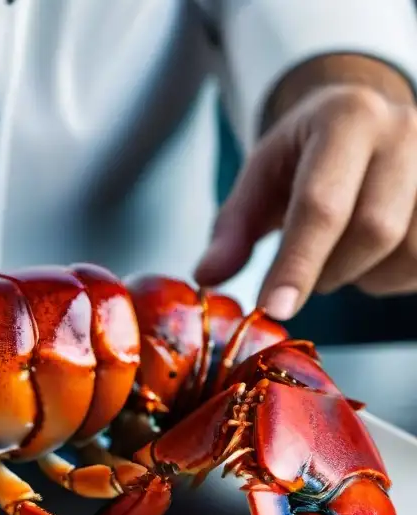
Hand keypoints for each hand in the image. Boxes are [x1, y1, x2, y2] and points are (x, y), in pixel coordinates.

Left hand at [194, 83, 416, 319]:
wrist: (365, 116)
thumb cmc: (306, 153)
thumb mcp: (259, 177)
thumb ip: (232, 229)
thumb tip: (207, 277)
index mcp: (346, 118)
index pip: (321, 205)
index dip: (297, 264)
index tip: (275, 308)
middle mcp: (404, 130)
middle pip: (375, 230)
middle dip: (331, 269)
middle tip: (309, 273)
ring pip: (412, 252)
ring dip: (369, 275)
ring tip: (344, 254)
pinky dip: (398, 275)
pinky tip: (378, 255)